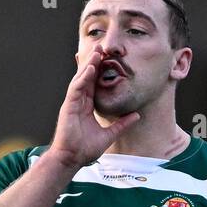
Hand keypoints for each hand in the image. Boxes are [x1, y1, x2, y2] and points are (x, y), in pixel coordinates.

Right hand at [47, 45, 139, 171]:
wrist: (72, 159)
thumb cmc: (85, 149)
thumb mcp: (109, 135)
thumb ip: (122, 125)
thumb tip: (137, 115)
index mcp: (87, 106)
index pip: (94, 84)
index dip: (101, 71)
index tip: (110, 59)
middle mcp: (80, 101)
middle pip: (87, 77)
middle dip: (95, 61)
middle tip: (103, 47)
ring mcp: (73, 102)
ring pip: (81, 78)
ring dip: (89, 64)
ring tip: (97, 51)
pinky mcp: (68, 106)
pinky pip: (76, 87)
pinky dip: (83, 77)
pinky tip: (90, 68)